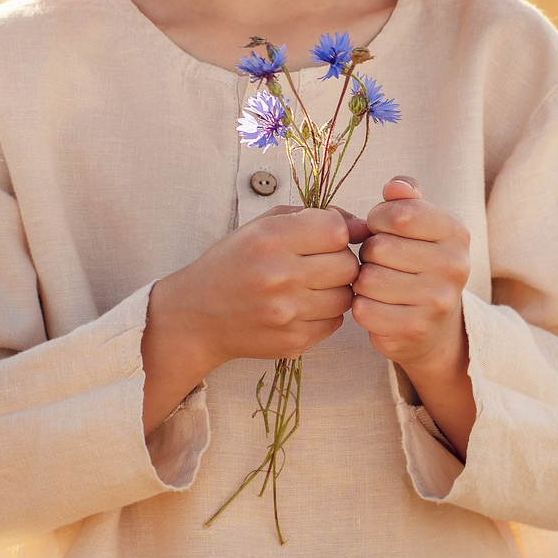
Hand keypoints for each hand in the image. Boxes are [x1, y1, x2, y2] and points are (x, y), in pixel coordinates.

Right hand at [164, 204, 360, 369]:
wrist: (196, 317)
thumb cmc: (232, 264)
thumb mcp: (261, 226)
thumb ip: (311, 217)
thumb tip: (361, 225)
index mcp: (269, 238)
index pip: (336, 230)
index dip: (337, 232)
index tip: (324, 237)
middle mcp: (279, 276)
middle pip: (348, 265)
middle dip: (339, 261)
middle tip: (318, 263)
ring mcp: (287, 313)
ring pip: (346, 296)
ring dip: (335, 289)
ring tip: (309, 285)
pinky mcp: (293, 341)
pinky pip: (335, 322)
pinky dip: (325, 313)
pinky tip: (301, 306)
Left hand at [350, 176, 471, 376]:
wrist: (435, 325)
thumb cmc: (418, 262)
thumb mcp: (421, 225)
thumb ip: (406, 199)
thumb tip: (394, 186)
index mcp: (456, 232)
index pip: (400, 213)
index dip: (378, 219)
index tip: (381, 228)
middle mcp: (454, 266)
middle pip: (379, 247)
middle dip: (369, 252)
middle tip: (380, 261)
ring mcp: (437, 301)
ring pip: (368, 279)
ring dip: (363, 281)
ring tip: (378, 282)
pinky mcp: (415, 329)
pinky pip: (364, 309)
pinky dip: (361, 306)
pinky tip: (376, 305)